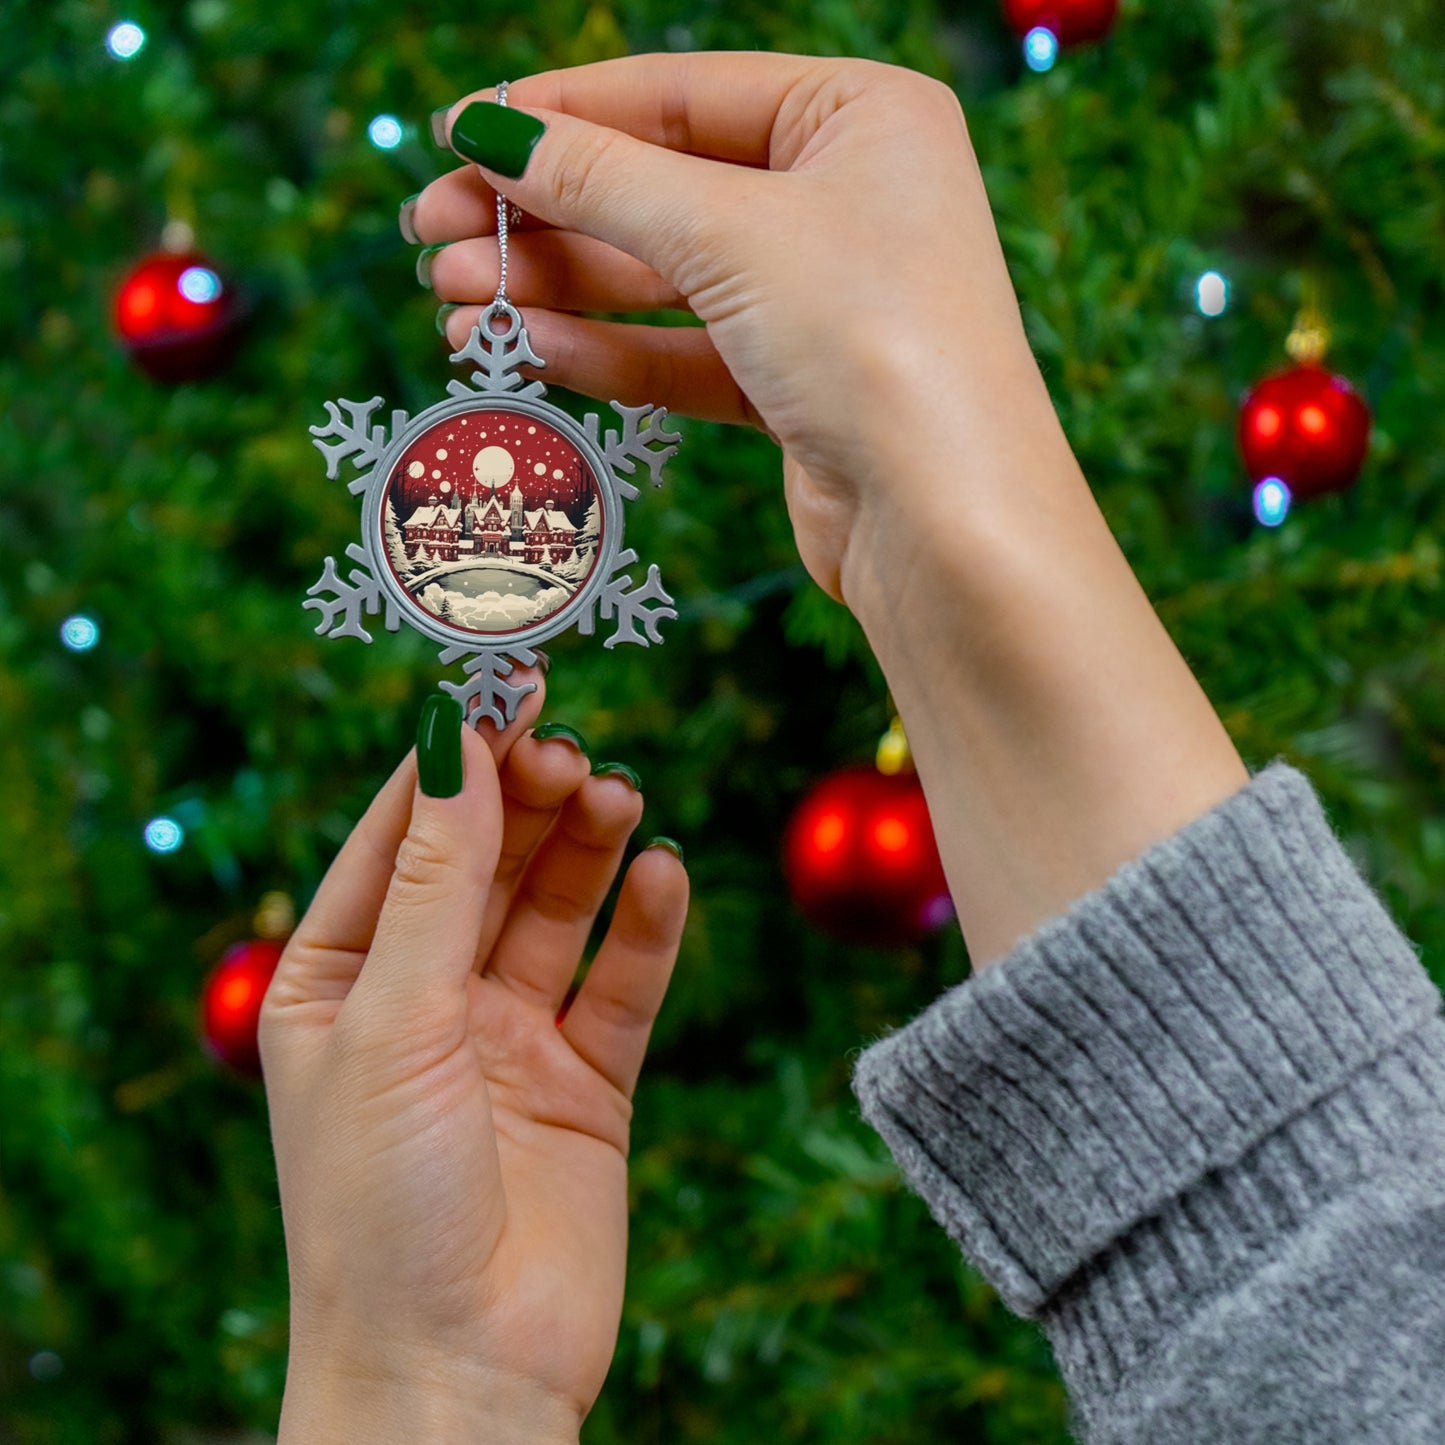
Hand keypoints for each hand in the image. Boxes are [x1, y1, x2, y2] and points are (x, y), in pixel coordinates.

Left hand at [259, 679, 687, 1441]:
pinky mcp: (586, 1082)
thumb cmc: (380, 1205)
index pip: (400, 836)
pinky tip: (664, 876)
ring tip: (619, 798)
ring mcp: (508, 1038)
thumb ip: (438, 878)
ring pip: (557, 910)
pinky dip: (647, 928)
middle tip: (573, 752)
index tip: (506, 683)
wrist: (458, 1375)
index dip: (453, 758)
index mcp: (340, 978)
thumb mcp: (394, 1019)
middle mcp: (424, 998)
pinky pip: (622, 983)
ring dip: (589, 848)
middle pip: (487, 861)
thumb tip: (455, 737)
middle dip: (527, 800)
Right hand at [411, 53, 1060, 602]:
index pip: (679, 93)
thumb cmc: (874, 341)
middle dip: (543, 215)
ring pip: (663, 279)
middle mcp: (845, 198)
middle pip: (661, 188)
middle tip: (432, 235)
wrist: (947, 525)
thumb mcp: (728, 233)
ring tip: (454, 302)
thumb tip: (491, 131)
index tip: (456, 133)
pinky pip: (684, 353)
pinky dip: (608, 351)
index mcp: (859, 116)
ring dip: (558, 289)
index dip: (560, 113)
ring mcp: (822, 297)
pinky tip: (528, 350)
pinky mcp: (798, 387)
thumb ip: (602, 180)